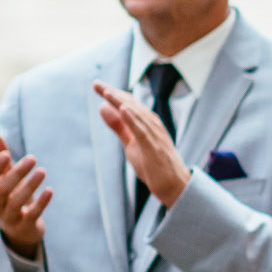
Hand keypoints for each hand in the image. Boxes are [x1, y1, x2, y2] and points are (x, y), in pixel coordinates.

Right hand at [0, 132, 49, 259]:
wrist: (20, 229)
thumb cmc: (11, 196)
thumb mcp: (6, 177)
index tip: (7, 154)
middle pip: (3, 189)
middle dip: (17, 173)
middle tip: (33, 158)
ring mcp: (10, 217)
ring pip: (17, 202)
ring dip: (30, 186)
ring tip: (43, 171)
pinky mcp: (25, 226)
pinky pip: (33, 214)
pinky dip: (41, 202)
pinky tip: (50, 190)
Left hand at [94, 83, 192, 208]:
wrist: (175, 186)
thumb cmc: (154, 164)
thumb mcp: (131, 143)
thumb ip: (118, 126)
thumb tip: (102, 107)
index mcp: (146, 123)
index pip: (128, 104)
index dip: (112, 94)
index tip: (96, 85)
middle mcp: (152, 125)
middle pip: (131, 105)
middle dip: (113, 94)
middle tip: (96, 84)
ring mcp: (155, 135)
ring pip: (137, 115)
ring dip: (121, 103)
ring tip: (107, 92)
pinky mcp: (155, 147)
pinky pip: (142, 130)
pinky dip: (133, 119)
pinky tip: (124, 109)